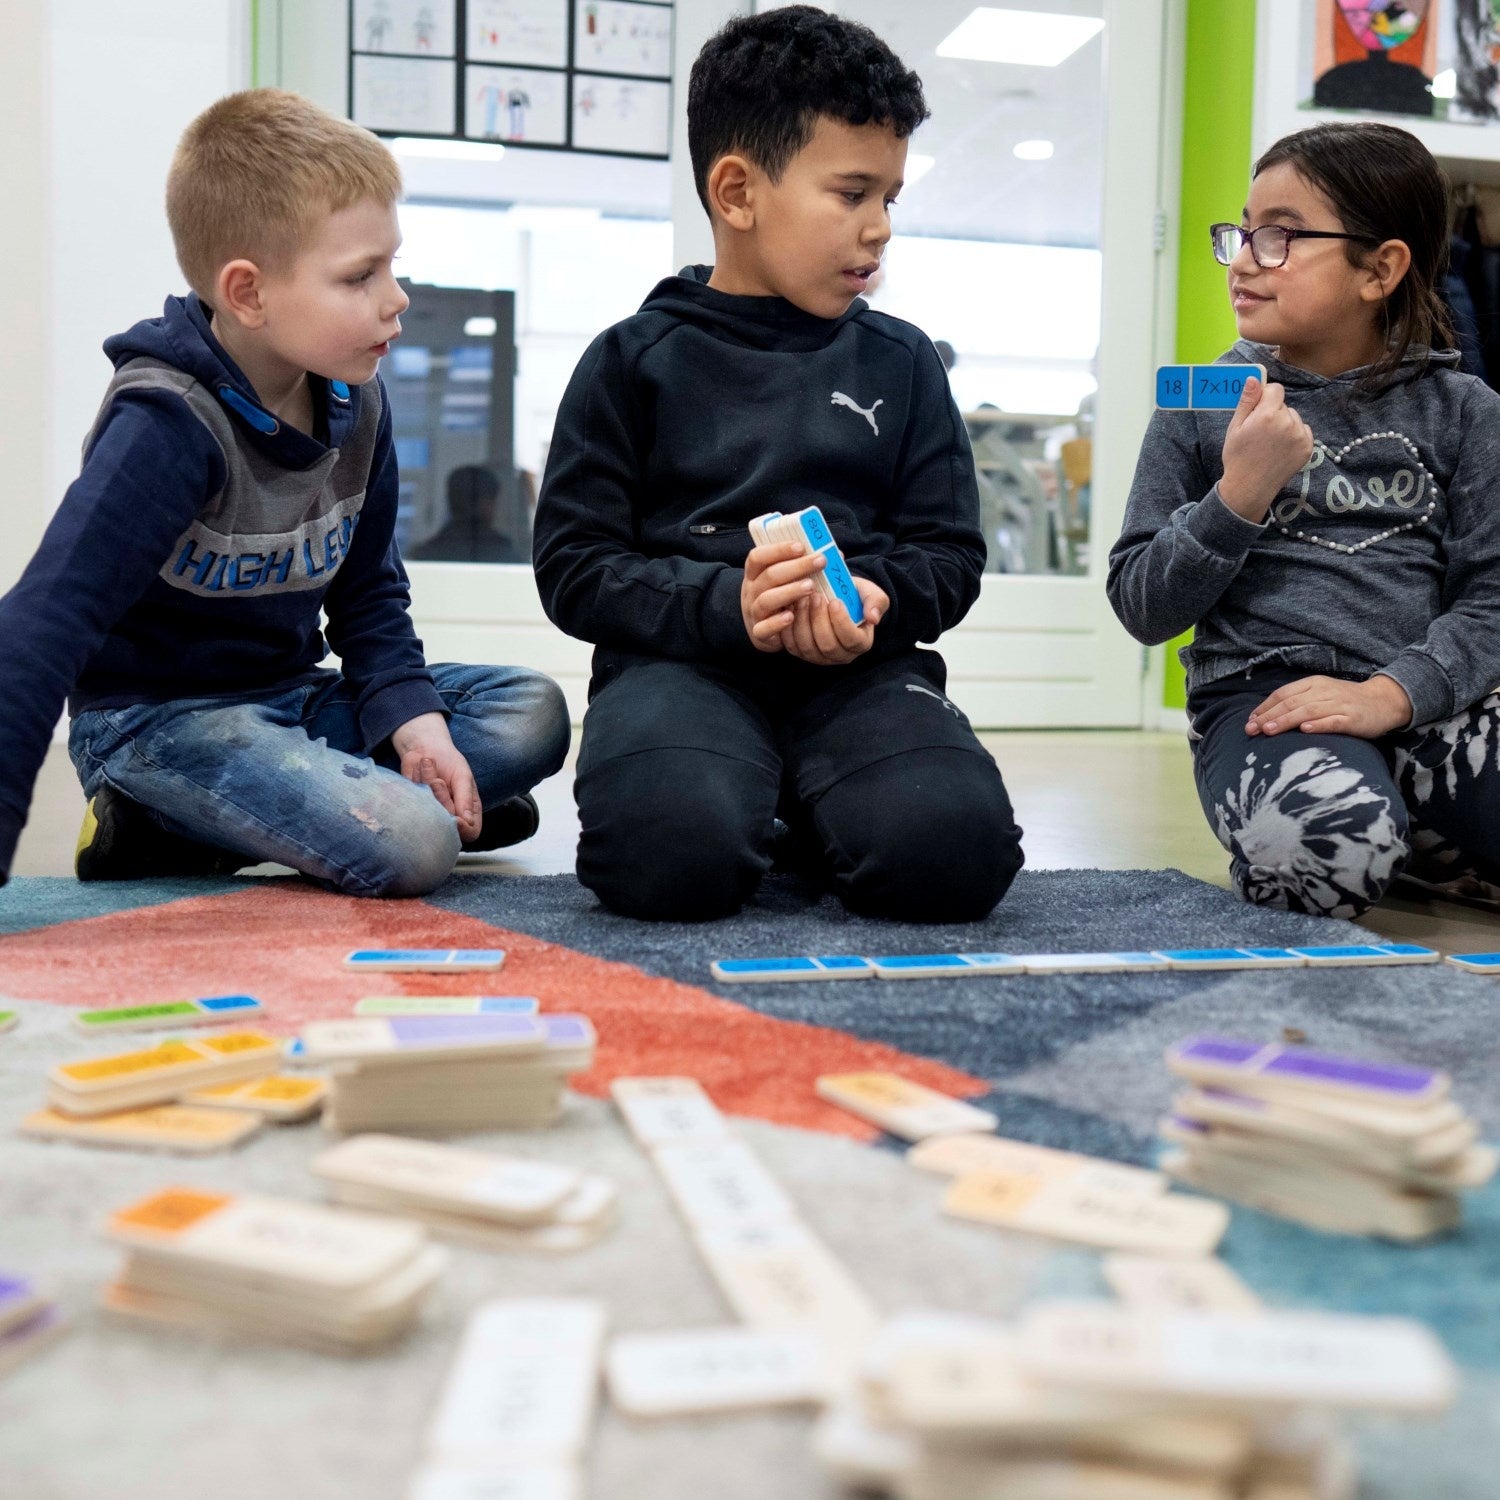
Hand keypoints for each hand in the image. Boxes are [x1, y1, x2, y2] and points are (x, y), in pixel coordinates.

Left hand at [390, 711, 482, 840]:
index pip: (471, 831)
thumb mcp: (462, 776)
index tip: (455, 819)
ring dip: (427, 786)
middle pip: (447, 824)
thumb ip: (465, 798)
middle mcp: (451, 814)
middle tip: (438, 781)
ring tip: (429, 767)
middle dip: (440, 800)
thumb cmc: (449, 760)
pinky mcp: (415, 806)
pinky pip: (413, 803)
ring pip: (428, 813)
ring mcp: (432, 812)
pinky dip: (416, 783)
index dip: (463, 829)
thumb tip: (468, 822)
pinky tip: (419, 771)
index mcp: (468, 809)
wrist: (424, 747)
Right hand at [741, 541, 826, 651]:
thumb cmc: (781, 598)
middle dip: (796, 567)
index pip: (759, 556)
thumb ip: (804, 566)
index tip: (801, 546)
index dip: (778, 550)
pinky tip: (792, 617)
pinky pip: (764, 628)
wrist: (764, 630)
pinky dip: (777, 622)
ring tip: (812, 587)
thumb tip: (836, 553)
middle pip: (769, 576)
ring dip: (790, 591)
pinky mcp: (758, 633)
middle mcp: (751, 591)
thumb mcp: (785, 580)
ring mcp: (753, 612)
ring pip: (767, 600)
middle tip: (820, 561)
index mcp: (755, 573)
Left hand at [782, 575, 887, 665]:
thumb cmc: (854, 596)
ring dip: (802, 622)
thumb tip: (873, 617)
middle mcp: (841, 655)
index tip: (835, 601)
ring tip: (801, 599)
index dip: (841, 622)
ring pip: (808, 647)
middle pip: (827, 645)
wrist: (836, 596)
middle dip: (819, 619)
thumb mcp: (870, 594)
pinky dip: (788, 628)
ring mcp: (819, 657)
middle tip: (815, 596)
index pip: (851, 640)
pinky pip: (792, 646)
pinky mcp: (802, 652)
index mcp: (861, 643)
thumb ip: (875, 603)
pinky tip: (789, 609)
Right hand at [1218, 376, 1313, 521]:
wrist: (1249, 488)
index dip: (1265, 397)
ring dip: (1285, 424)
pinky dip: (1294, 436)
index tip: (1257, 410)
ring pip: (1294, 418)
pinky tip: (1281, 449)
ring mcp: (1300, 435)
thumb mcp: (1235, 428)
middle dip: (1273, 412)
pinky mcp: (1308, 447)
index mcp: (1268, 415)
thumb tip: (1254, 378)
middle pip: (1283, 405)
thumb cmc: (1237, 457)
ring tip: (1270, 443)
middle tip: (1260, 433)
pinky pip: (1303, 431)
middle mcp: (1288, 422)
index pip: (1275, 390)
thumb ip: (1247, 401)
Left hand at [1246, 674, 1412, 739]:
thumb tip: (1265, 717)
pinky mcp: (1352, 718)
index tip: (1249, 721)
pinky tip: (1305, 730)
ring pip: (1308, 711)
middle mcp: (1324, 692)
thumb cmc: (1344, 701)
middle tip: (1251, 729)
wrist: (1383, 701)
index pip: (1283, 694)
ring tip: (1269, 730)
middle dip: (1268, 717)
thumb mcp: (1319, 695)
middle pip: (1291, 703)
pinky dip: (1319, 725)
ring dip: (1286, 721)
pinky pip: (1334, 721)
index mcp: (1313, 684)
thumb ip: (1297, 702)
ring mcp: (1339, 705)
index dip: (1264, 707)